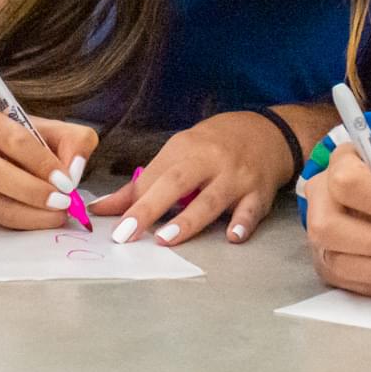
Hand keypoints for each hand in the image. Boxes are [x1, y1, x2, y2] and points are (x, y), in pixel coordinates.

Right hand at [0, 103, 97, 230]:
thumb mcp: (53, 129)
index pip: (13, 140)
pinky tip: (42, 219)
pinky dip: (21, 221)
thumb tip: (73, 171)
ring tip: (57, 214)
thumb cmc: (26, 138)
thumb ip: (73, 142)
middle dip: (34, 191)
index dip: (42, 163)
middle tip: (63, 201)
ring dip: (29, 213)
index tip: (67, 181)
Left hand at [90, 110, 296, 246]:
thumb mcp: (179, 154)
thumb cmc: (215, 146)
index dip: (133, 202)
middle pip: (177, 182)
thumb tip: (102, 208)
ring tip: (166, 239)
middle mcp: (209, 160)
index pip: (154, 176)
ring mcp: (236, 176)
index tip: (114, 228)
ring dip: (189, 219)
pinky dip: (243, 223)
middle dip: (150, 207)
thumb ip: (142, 184)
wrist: (268, 132)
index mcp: (184, 149)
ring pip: (212, 198)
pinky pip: (252, 209)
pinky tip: (232, 237)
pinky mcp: (259, 192)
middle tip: (127, 233)